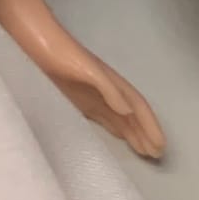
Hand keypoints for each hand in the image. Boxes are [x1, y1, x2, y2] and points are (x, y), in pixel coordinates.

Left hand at [46, 39, 165, 159]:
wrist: (38, 42)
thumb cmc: (63, 54)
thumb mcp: (88, 69)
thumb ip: (108, 88)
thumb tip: (128, 111)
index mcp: (112, 82)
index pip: (137, 106)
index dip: (150, 125)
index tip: (160, 146)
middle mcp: (106, 90)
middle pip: (132, 115)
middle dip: (146, 133)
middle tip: (157, 157)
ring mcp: (93, 96)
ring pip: (120, 118)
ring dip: (134, 134)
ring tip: (145, 153)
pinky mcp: (78, 100)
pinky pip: (103, 118)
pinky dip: (115, 129)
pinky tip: (119, 138)